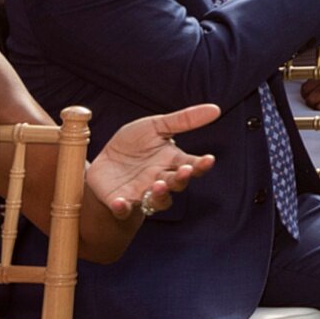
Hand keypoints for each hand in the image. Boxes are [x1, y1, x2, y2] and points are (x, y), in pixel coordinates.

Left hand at [88, 102, 218, 217]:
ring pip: (158, 200)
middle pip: (177, 184)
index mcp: (171, 162)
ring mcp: (143, 193)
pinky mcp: (121, 203)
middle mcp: (161, 180)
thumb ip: (183, 120)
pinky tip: (121, 202)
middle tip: (184, 170)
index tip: (209, 159)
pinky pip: (124, 210)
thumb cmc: (133, 144)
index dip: (201, 164)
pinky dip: (123, 208)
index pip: (192, 165)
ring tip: (158, 185)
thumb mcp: (155, 126)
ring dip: (161, 195)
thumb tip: (216, 109)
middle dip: (182, 178)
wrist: (103, 162)